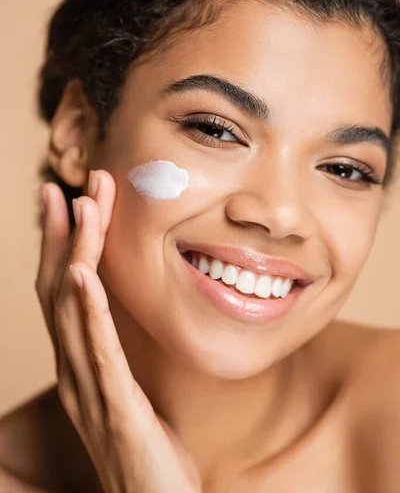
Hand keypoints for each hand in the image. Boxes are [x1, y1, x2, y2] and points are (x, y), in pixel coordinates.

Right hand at [35, 170, 201, 492]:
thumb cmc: (150, 452)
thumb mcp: (132, 395)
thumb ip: (120, 360)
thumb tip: (123, 325)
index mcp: (82, 366)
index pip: (66, 294)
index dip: (65, 246)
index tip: (72, 201)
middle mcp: (76, 372)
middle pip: (61, 290)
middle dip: (66, 234)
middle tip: (69, 185)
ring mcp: (90, 390)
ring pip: (74, 309)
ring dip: (76, 253)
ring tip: (81, 207)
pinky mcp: (115, 408)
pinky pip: (98, 351)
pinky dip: (87, 310)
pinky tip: (83, 275)